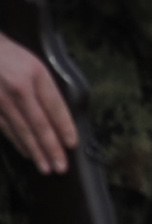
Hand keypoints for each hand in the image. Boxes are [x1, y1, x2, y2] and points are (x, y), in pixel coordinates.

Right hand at [0, 32, 74, 176]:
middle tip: (61, 167)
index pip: (55, 106)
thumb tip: (59, 116)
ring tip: (46, 167)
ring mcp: (0, 100)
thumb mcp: (34, 63)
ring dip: (35, 151)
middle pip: (39, 124)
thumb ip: (45, 87)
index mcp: (35, 74)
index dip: (65, 127)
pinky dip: (18, 143)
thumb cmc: (10, 55)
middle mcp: (18, 88)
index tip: (72, 144)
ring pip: (21, 130)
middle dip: (51, 148)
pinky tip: (27, 153)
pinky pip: (5, 129)